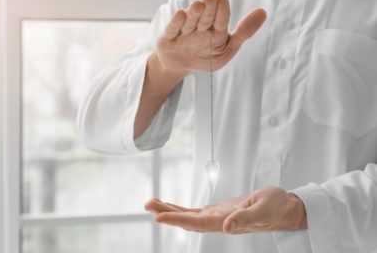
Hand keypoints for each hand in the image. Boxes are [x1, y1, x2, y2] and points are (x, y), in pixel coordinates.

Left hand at [144, 187, 307, 233]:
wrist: (284, 208)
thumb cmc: (276, 206)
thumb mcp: (263, 208)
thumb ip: (246, 218)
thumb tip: (226, 227)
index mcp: (228, 223)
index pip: (197, 223)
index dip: (177, 220)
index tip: (158, 216)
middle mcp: (219, 223)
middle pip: (187, 220)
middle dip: (166, 213)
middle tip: (147, 204)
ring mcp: (218, 218)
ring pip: (189, 216)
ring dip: (170, 210)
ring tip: (151, 203)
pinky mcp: (219, 212)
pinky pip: (195, 211)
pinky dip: (181, 209)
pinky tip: (171, 207)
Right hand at [153, 0, 266, 75]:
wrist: (181, 66)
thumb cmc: (206, 55)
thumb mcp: (227, 49)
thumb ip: (244, 32)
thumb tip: (263, 12)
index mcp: (215, 29)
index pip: (220, 19)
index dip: (222, 10)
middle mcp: (200, 27)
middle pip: (205, 18)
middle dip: (209, 9)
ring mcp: (184, 31)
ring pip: (190, 22)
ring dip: (194, 13)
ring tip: (198, 5)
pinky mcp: (168, 37)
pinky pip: (173, 29)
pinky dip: (176, 23)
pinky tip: (181, 14)